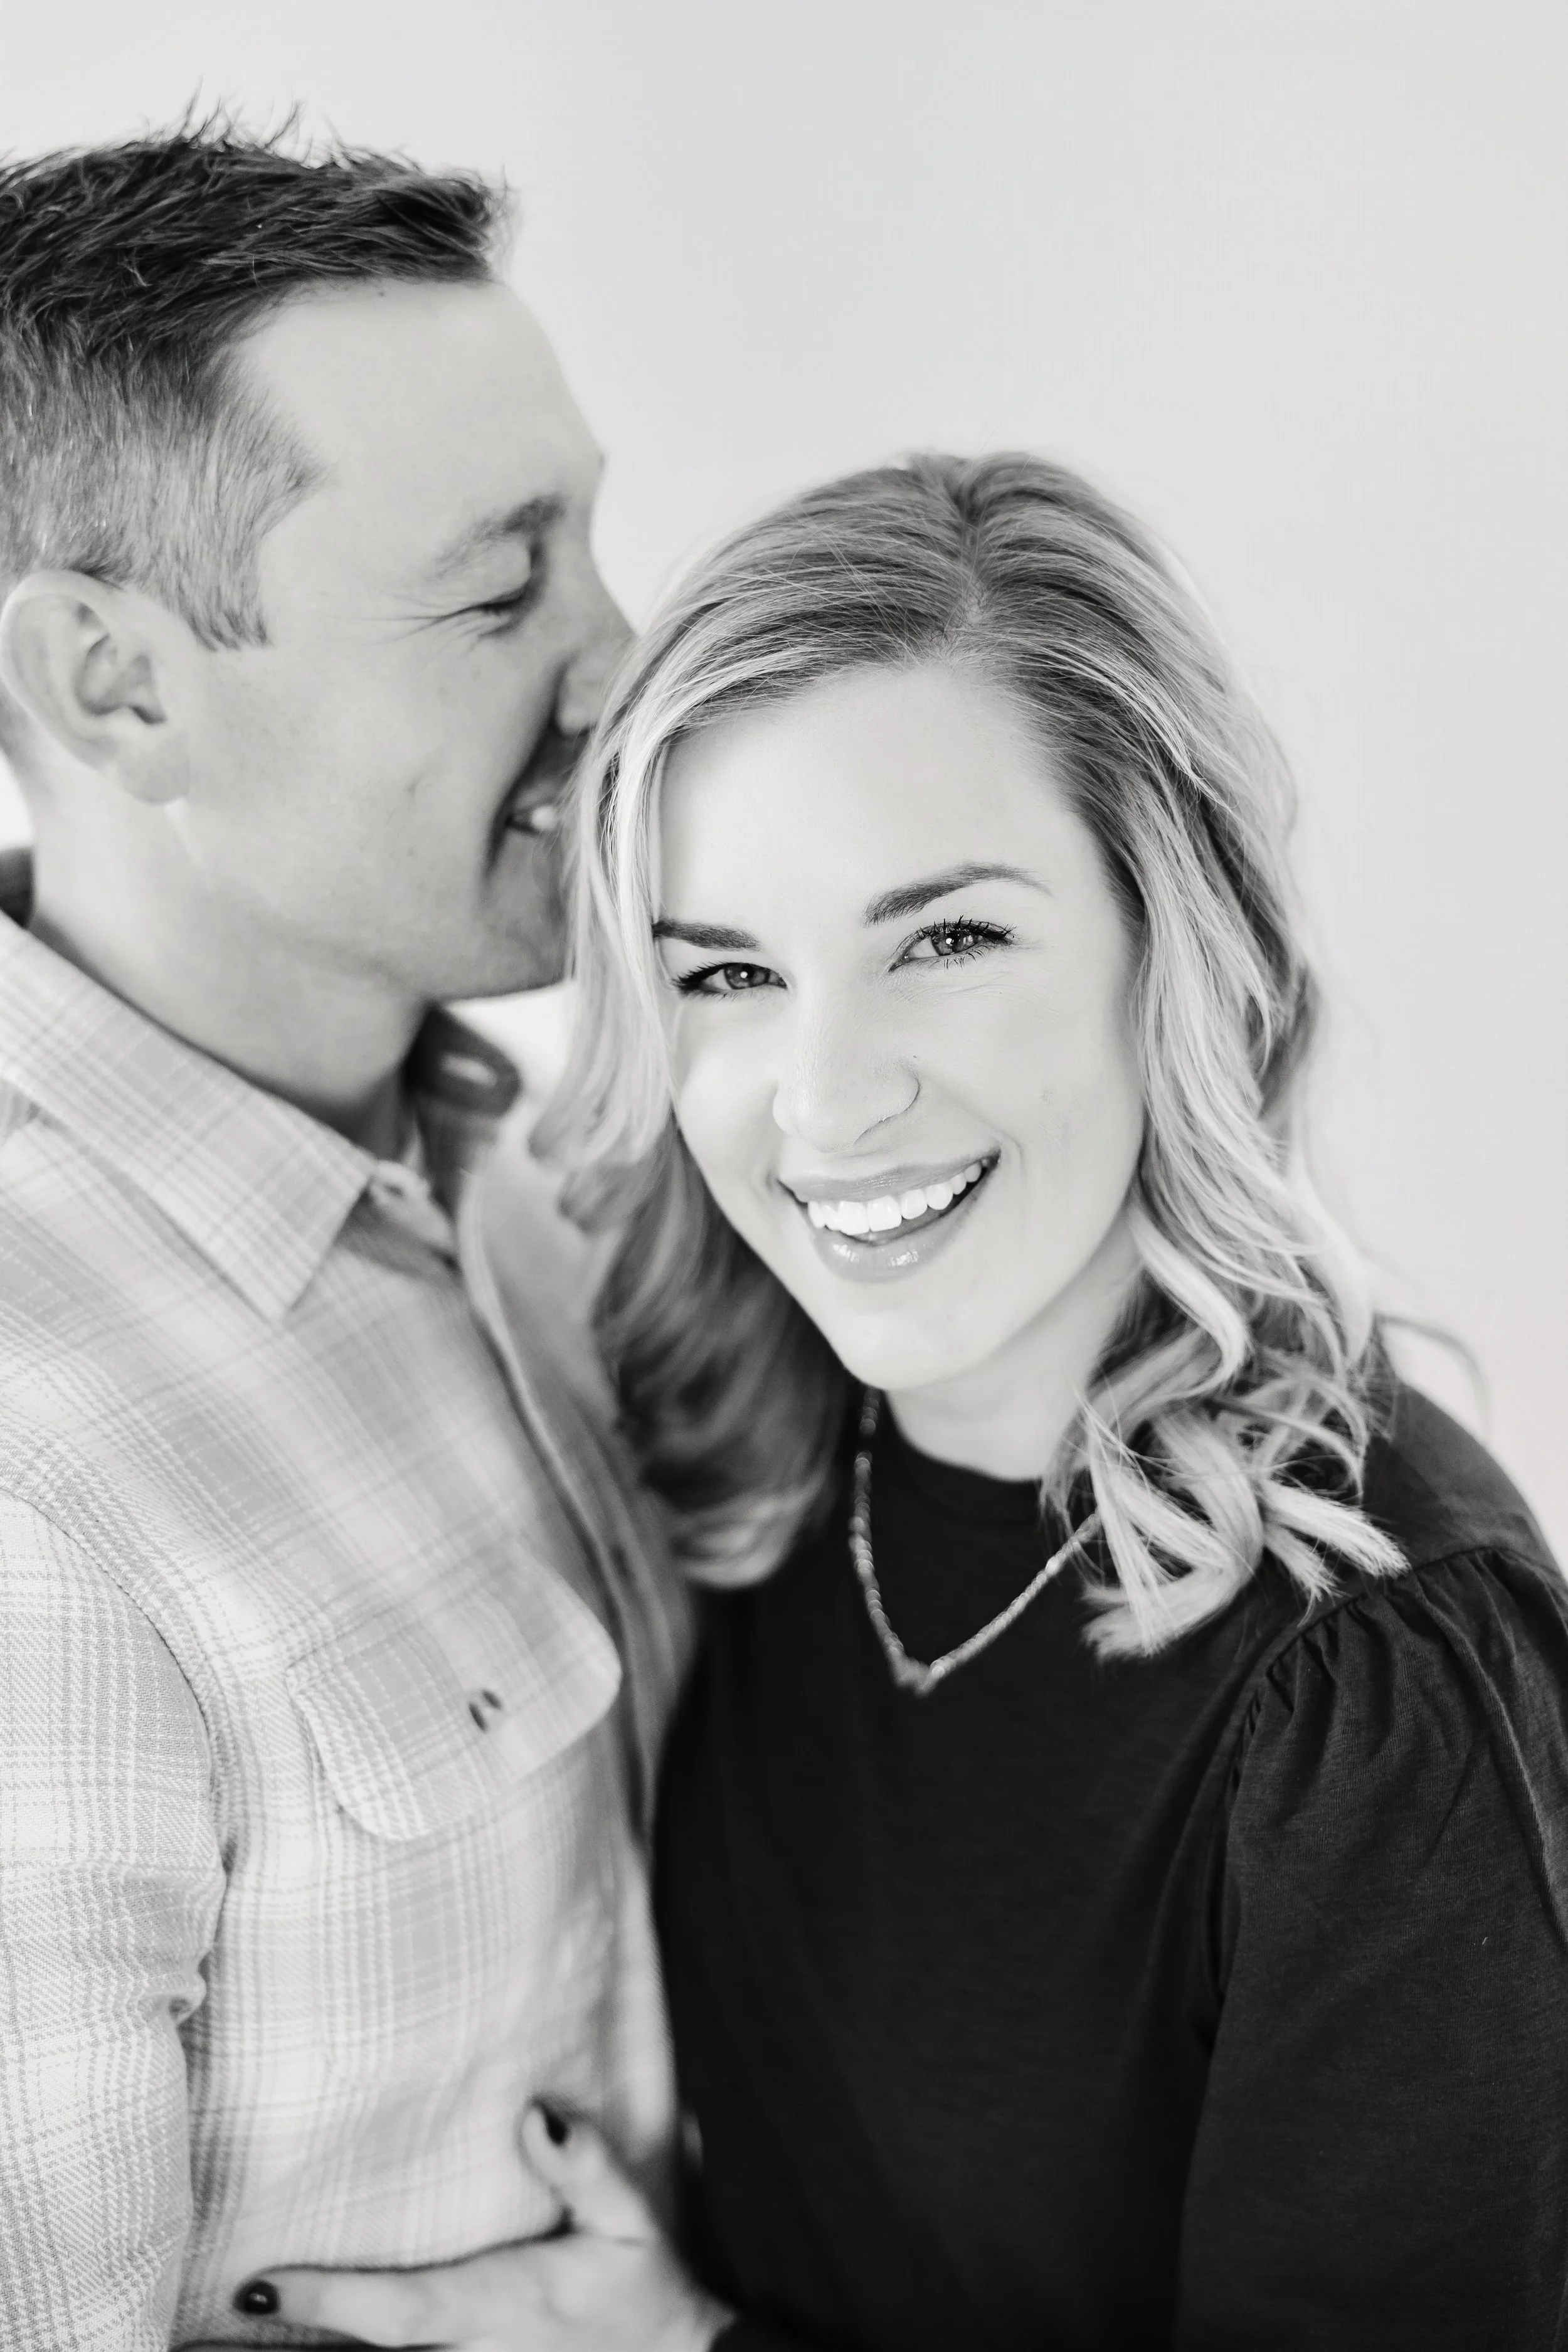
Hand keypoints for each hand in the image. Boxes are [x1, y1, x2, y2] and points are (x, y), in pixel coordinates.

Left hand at [235, 2103, 732, 2350]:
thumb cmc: (644, 2288)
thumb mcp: (631, 2221)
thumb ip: (585, 2167)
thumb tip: (534, 2110)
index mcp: (497, 2307)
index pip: (397, 2310)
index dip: (326, 2298)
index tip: (258, 2283)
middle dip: (287, 2341)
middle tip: (199, 2323)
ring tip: (220, 2335)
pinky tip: (310, 2347)